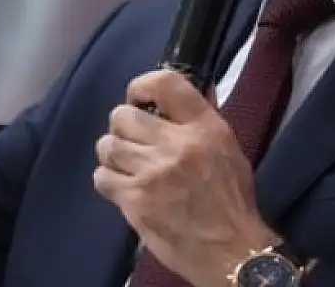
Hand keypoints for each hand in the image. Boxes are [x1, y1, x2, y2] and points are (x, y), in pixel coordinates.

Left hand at [93, 70, 278, 286]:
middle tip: (135, 142)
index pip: (165, 83)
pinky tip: (123, 186)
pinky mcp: (135, 200)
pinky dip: (109, 180)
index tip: (138, 98)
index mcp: (204, 128)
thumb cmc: (231, 200)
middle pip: (123, 115)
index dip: (141, 85)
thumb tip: (175, 93)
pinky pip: (102, 176)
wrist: (231, 251)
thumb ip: (201, 118)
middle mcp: (176, 145)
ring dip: (114, 154)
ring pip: (108, 145)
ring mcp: (152, 173)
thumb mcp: (227, 148)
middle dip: (124, 127)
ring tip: (128, 165)